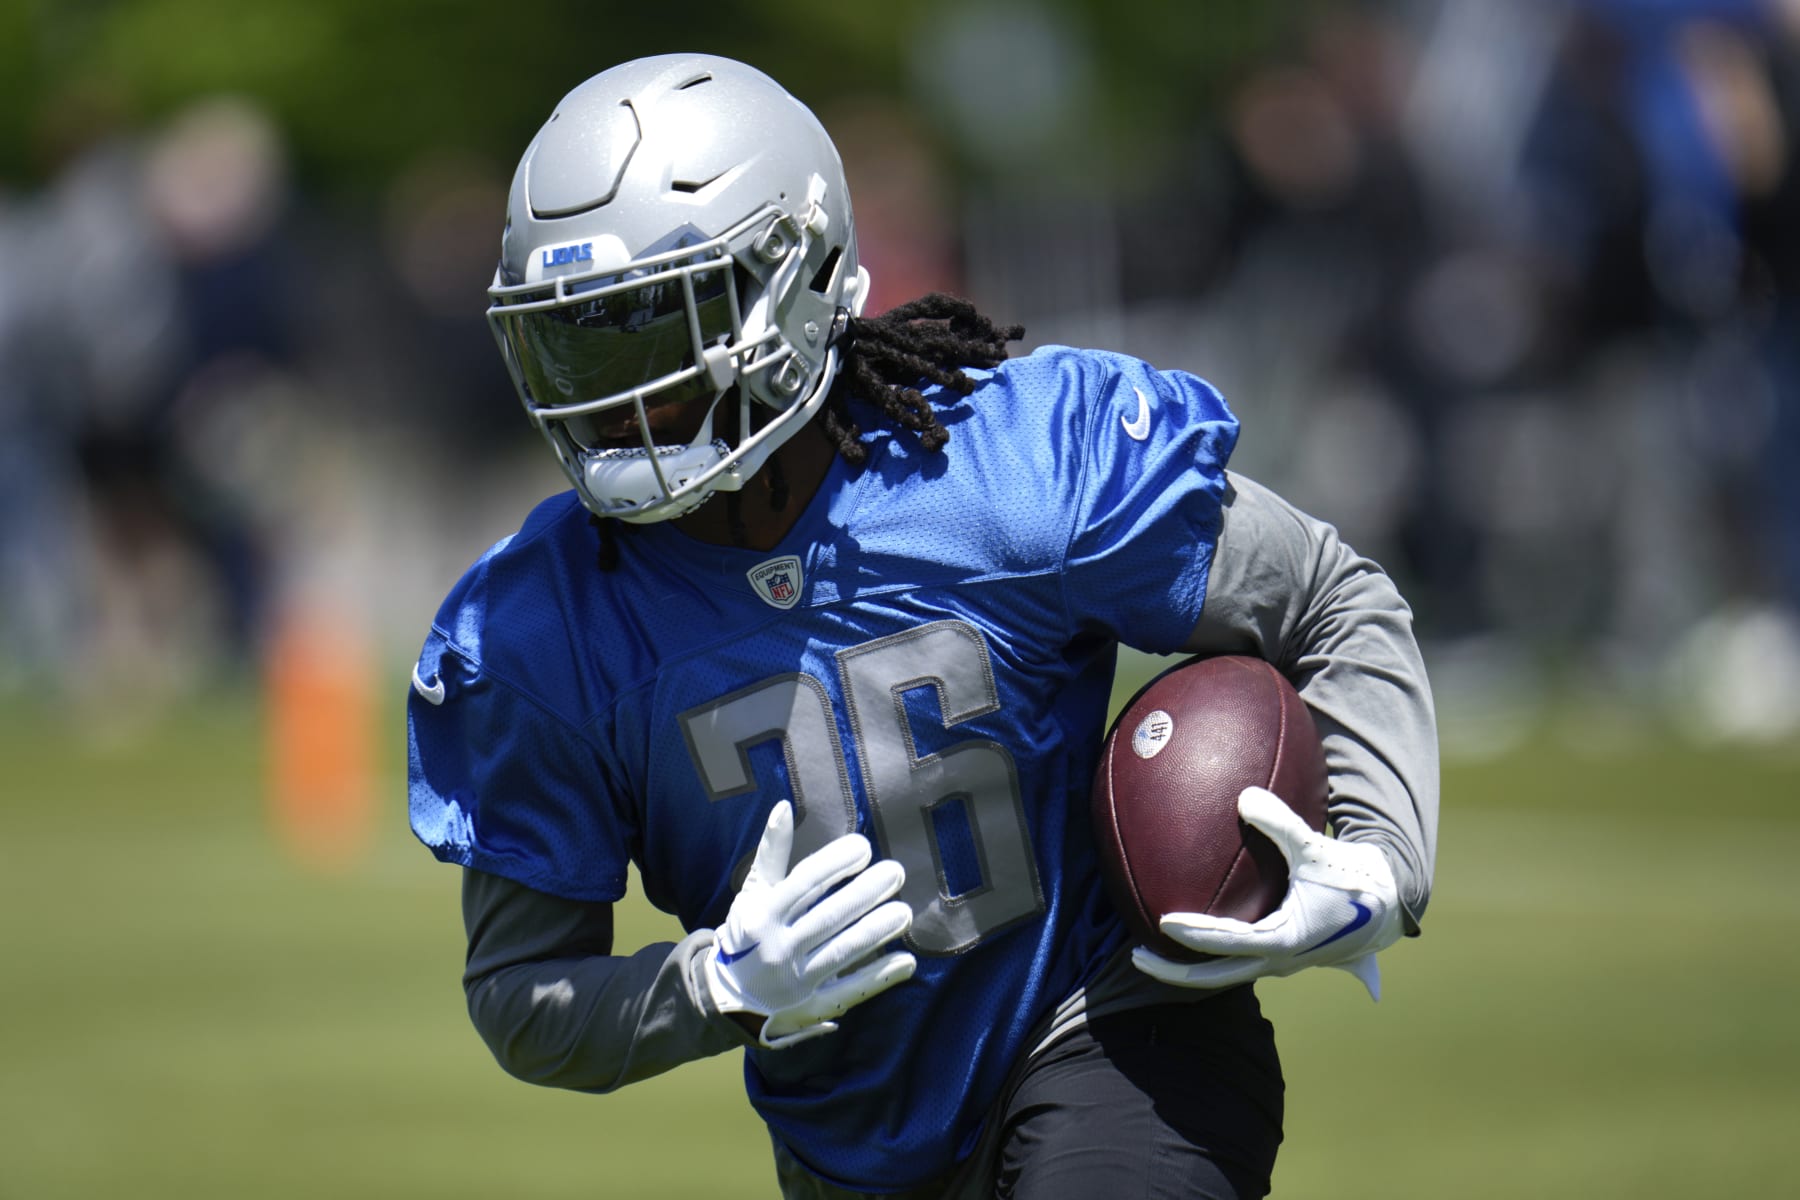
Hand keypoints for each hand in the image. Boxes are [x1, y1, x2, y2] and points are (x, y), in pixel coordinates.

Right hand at [703, 802, 916, 1047]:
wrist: (725, 997)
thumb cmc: (746, 934)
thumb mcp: (752, 893)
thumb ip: (772, 852)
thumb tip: (784, 807)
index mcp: (763, 915)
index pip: (804, 884)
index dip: (835, 863)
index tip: (864, 847)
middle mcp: (778, 947)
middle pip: (828, 917)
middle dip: (865, 894)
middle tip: (896, 872)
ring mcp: (796, 980)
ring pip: (842, 952)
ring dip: (876, 931)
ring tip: (904, 911)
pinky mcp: (811, 1005)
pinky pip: (850, 991)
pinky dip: (879, 978)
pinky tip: (906, 961)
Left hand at [1132, 787, 1402, 999]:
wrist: (1391, 906)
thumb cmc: (1355, 878)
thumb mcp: (1317, 849)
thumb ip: (1280, 823)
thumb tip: (1243, 796)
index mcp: (1283, 941)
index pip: (1227, 943)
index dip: (1192, 935)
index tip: (1160, 923)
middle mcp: (1277, 961)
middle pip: (1215, 978)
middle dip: (1174, 971)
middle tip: (1136, 957)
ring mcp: (1281, 963)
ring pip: (1227, 972)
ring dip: (1192, 965)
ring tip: (1156, 949)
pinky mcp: (1284, 955)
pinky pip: (1241, 960)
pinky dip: (1215, 953)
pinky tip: (1194, 937)